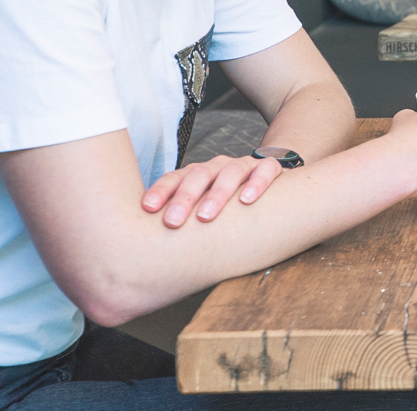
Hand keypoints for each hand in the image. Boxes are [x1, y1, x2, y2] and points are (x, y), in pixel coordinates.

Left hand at [142, 153, 283, 226]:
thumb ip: (182, 220)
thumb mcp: (201, 209)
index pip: (175, 178)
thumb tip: (146, 251)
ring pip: (230, 172)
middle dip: (184, 198)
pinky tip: (247, 200)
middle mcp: (218, 167)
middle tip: (173, 222)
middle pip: (199, 175)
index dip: (161, 191)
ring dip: (217, 193)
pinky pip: (265, 170)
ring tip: (206, 216)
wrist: (269, 188)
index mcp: (197, 175)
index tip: (148, 209)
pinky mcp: (270, 169)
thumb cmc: (226, 207)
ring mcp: (244, 166)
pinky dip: (256, 183)